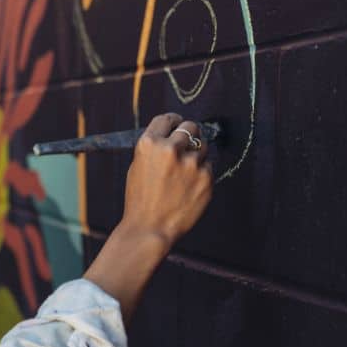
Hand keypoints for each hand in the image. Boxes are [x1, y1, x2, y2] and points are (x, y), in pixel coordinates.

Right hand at [120, 112, 213, 248]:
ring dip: (196, 155)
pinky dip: (201, 174)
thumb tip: (174, 134)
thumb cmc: (140, 199)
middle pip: (191, 127)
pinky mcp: (206, 178)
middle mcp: (170, 149)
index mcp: (149, 144)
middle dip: (189, 134)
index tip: (178, 125)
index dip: (174, 122)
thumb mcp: (137, 167)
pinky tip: (188, 187)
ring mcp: (191, 164)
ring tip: (184, 174)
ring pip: (203, 147)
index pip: (168, 119)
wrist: (149, 228)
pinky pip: (208, 167)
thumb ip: (155, 148)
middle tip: (186, 146)